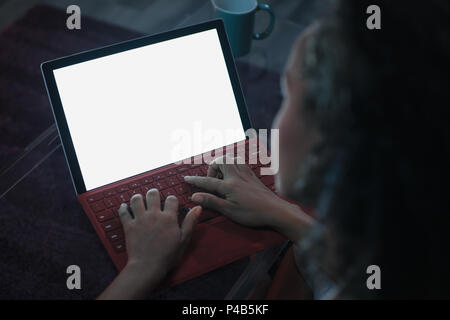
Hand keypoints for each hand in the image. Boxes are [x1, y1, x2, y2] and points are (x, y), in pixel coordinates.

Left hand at [118, 190, 200, 276]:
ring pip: (136, 200)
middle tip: (153, 196)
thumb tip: (198, 207)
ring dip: (138, 198)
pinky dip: (123, 208)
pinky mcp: (129, 226)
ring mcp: (140, 219)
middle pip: (152, 195)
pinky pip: (123, 212)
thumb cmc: (167, 256)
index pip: (171, 199)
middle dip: (153, 193)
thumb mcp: (184, 239)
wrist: (148, 266)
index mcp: (168, 218)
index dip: (171, 199)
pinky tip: (124, 207)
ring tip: (140, 199)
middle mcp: (154, 215)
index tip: (171, 203)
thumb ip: (190, 222)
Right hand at [184, 156, 313, 240]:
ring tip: (222, 178)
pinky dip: (234, 166)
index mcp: (229, 186)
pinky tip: (235, 176)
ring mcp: (246, 175)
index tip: (186, 179)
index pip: (208, 181)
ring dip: (224, 164)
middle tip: (211, 180)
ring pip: (232, 160)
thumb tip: (195, 197)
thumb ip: (212, 202)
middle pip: (221, 161)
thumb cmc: (253, 214)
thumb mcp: (230, 211)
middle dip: (212, 167)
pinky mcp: (254, 177)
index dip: (195, 180)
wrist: (276, 211)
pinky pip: (242, 164)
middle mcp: (237, 177)